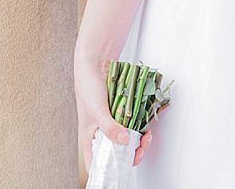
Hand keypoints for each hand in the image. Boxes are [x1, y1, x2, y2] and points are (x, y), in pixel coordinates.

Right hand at [74, 51, 154, 167]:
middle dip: (130, 155)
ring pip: (127, 141)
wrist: (96, 63)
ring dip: (139, 142)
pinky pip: (133, 126)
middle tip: (140, 150)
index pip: (95, 161)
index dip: (107, 169)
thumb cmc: (88, 87)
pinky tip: (147, 127)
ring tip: (146, 137)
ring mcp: (113, 123)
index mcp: (90, 137)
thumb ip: (110, 128)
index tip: (121, 170)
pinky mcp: (123, 113)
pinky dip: (141, 128)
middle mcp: (102, 132)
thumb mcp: (97, 110)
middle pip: (116, 153)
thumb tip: (124, 142)